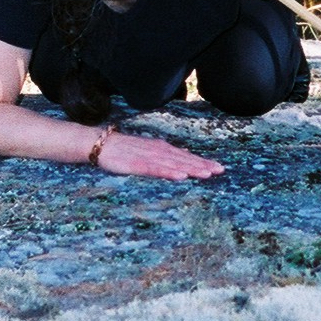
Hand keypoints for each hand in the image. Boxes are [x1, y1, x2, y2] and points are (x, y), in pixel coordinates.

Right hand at [95, 131, 224, 179]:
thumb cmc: (124, 149)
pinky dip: (169, 172)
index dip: (203, 162)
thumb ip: (164, 156)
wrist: (100, 144)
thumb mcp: (147, 152)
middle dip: (202, 165)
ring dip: (190, 169)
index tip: (219, 168)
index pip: (186, 157)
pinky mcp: (137, 165)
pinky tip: (180, 176)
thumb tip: (183, 160)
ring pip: (173, 165)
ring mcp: (148, 158)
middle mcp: (158, 151)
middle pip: (183, 160)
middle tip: (220, 171)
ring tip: (206, 174)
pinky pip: (155, 170)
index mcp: (161, 149)